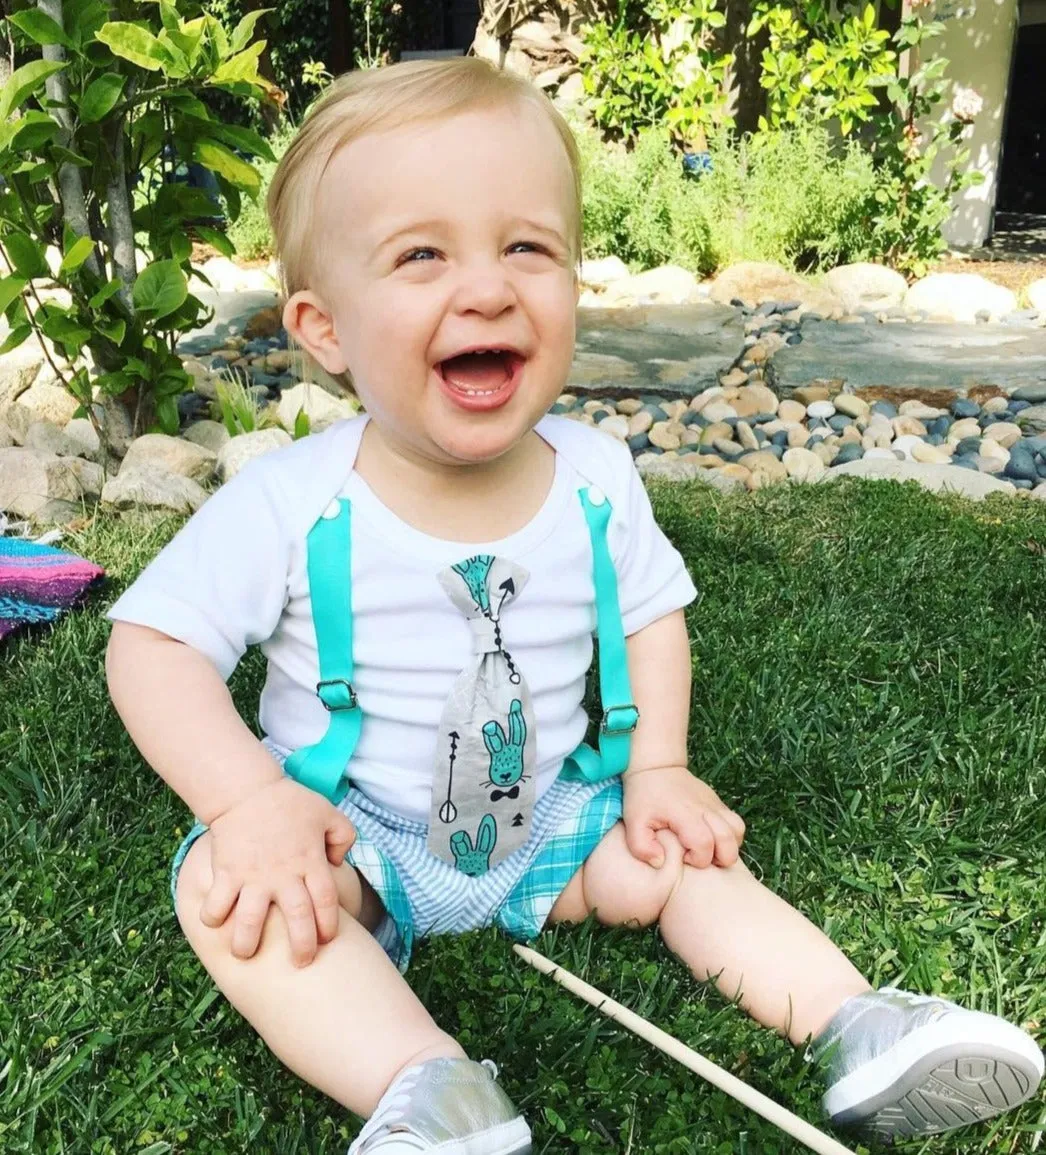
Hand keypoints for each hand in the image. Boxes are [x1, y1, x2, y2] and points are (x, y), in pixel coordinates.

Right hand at [200, 776, 356, 966]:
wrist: (248, 791)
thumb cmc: (291, 803)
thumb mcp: (329, 813)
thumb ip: (344, 838)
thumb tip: (340, 865)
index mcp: (311, 861)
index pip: (327, 901)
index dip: (329, 925)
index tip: (326, 939)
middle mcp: (283, 873)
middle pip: (297, 918)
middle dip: (302, 946)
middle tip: (301, 963)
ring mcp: (253, 876)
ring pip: (251, 920)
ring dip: (247, 943)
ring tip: (245, 954)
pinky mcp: (227, 873)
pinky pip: (217, 903)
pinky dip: (213, 917)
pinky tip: (215, 923)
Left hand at [623, 766, 744, 868]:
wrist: (656, 769)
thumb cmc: (644, 797)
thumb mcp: (633, 822)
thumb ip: (641, 846)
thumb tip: (660, 862)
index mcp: (684, 813)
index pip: (704, 844)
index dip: (697, 858)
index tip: (683, 856)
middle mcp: (705, 809)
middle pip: (729, 841)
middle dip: (718, 857)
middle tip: (698, 855)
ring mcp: (715, 805)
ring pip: (738, 831)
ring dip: (727, 846)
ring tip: (707, 849)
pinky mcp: (719, 804)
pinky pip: (736, 824)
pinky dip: (730, 837)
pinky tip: (711, 839)